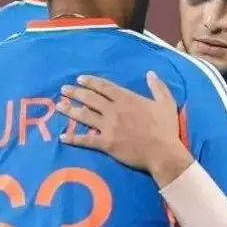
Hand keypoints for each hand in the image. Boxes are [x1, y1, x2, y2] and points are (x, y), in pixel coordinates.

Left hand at [58, 71, 191, 185]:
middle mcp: (114, 110)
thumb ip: (158, 87)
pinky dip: (73, 139)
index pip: (104, 87)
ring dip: (70, 110)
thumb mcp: (166, 103)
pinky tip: (63, 137)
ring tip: (59, 106)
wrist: (163, 153)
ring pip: (84, 116)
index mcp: (127, 99)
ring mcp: (108, 127)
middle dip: (75, 93)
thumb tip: (150, 73)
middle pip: (90, 99)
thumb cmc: (166, 129)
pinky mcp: (106, 143)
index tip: (80, 79)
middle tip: (63, 90)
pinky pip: (86, 140)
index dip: (91, 82)